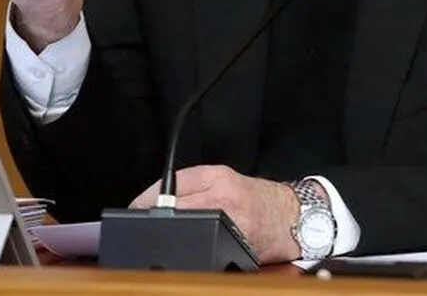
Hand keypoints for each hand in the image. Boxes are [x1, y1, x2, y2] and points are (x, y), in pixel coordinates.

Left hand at [131, 165, 300, 262]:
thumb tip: (153, 200)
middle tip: (141, 223)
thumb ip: (192, 186)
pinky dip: (189, 249)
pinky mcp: (235, 244)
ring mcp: (229, 222)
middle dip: (152, 217)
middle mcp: (223, 197)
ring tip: (161, 237)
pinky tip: (185, 250)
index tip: (134, 207)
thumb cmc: (255, 197)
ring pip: (184, 227)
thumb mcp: (224, 178)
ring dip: (168, 233)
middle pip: (173, 206)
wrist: (291, 216)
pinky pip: (201, 247)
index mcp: (218, 177)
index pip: (172, 183)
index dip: (146, 198)